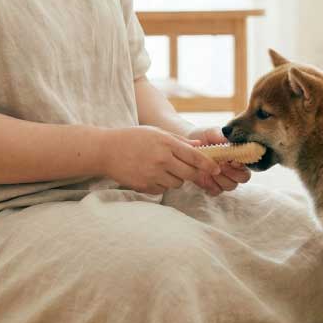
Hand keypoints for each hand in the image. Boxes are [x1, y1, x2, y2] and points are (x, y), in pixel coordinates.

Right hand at [98, 125, 221, 195]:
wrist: (106, 150)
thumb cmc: (132, 138)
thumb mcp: (156, 132)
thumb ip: (178, 140)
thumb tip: (199, 146)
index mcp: (166, 143)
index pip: (194, 157)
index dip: (208, 164)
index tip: (216, 169)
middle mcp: (161, 159)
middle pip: (190, 173)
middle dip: (192, 173)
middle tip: (188, 169)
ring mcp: (152, 174)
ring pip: (177, 183)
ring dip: (175, 178)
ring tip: (162, 168)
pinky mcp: (144, 186)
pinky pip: (163, 189)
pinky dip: (161, 185)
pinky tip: (151, 174)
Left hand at [183, 125, 252, 196]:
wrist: (187, 145)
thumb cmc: (203, 137)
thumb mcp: (212, 133)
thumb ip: (221, 136)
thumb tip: (230, 141)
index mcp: (237, 156)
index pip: (247, 164)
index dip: (242, 165)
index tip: (233, 161)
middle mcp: (233, 169)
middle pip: (243, 178)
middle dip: (233, 173)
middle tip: (221, 165)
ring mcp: (223, 179)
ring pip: (230, 186)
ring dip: (221, 178)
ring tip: (210, 169)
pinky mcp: (212, 186)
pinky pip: (216, 191)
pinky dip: (211, 185)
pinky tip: (204, 176)